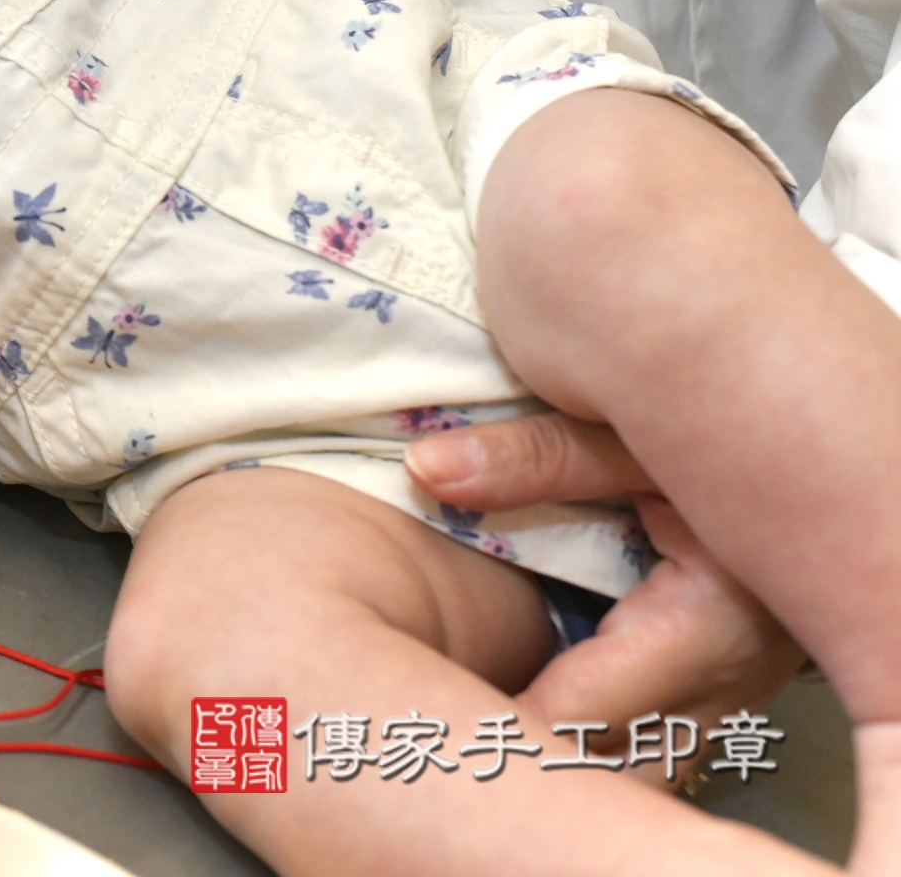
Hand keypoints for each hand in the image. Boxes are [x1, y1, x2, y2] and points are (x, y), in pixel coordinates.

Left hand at [409, 415, 803, 738]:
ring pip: (628, 769)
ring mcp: (728, 704)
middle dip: (517, 743)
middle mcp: (731, 685)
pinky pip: (644, 751)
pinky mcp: (716, 704)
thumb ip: (537, 455)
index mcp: (715, 626)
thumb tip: (427, 470)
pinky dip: (584, 743)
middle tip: (426, 712)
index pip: (584, 714)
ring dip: (552, 750)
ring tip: (467, 707)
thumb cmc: (717, 445)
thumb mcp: (632, 438)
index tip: (418, 702)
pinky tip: (517, 706)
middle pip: (605, 762)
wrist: (787, 472)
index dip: (497, 718)